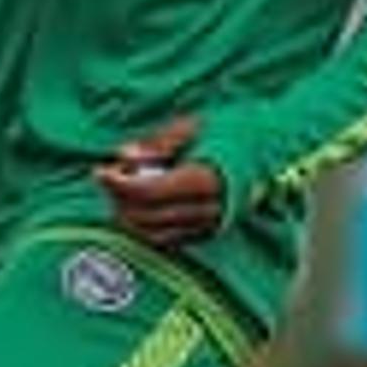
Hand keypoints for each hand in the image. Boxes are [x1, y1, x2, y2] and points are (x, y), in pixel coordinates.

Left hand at [94, 114, 223, 248]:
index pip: (148, 192)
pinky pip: (166, 240)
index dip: (119, 184)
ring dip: (128, 217)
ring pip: (153, 233)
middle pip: (146, 216)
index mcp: (203, 179)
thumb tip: (124, 154)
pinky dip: (145, 228)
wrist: (265, 151)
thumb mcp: (193, 126)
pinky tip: (137, 208)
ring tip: (121, 193)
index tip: (101, 171)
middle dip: (119, 199)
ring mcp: (208, 225)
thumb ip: (158, 142)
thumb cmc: (228, 132)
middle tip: (109, 178)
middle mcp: (207, 208)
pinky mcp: (207, 234)